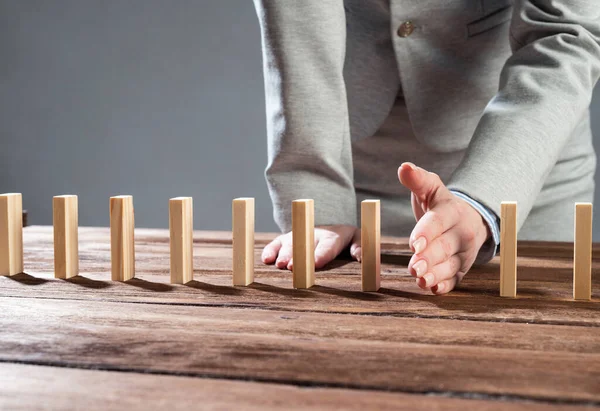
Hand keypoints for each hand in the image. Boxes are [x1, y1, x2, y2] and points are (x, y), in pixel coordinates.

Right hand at [262, 225, 360, 269]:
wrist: (331, 227)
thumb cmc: (346, 239)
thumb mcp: (359, 239)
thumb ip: (362, 247)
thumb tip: (361, 257)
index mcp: (333, 237)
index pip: (327, 246)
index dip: (321, 254)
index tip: (316, 263)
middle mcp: (313, 235)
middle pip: (304, 245)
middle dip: (298, 255)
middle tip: (292, 266)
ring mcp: (298, 237)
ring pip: (289, 244)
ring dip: (283, 254)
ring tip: (279, 265)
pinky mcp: (286, 240)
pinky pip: (276, 243)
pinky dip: (270, 250)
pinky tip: (266, 260)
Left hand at [398, 163, 490, 294]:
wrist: (470, 219)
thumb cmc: (443, 204)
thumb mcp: (432, 188)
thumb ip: (418, 180)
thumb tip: (403, 167)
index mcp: (451, 212)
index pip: (438, 223)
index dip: (426, 233)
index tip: (412, 243)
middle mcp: (461, 233)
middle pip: (444, 247)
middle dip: (429, 258)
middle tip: (413, 267)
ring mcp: (464, 253)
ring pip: (450, 266)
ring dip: (435, 275)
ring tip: (421, 280)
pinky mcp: (463, 269)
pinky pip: (456, 280)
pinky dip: (446, 286)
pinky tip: (434, 290)